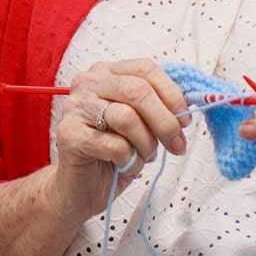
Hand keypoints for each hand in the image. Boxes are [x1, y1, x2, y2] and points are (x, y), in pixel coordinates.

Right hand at [46, 59, 192, 209]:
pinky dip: (130, 160)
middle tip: (176, 144)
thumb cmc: (112, 153)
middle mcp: (88, 83)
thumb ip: (158, 108)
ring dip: (145, 143)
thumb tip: (185, 111)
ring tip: (143, 156)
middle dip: (164, 121)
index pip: (145, 69)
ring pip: (126, 117)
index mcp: (107, 73)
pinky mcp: (70, 135)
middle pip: (137, 90)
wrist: (80, 186)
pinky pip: (115, 145)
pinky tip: (124, 165)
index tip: (184, 119)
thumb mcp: (141, 125)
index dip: (171, 94)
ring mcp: (75, 108)